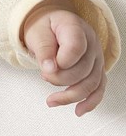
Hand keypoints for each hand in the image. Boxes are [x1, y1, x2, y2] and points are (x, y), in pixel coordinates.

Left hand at [22, 0, 106, 116]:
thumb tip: (49, 69)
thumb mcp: (36, 32)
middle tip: (44, 76)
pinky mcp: (97, 69)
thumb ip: (43, 49)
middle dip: (60, 79)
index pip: (76, 47)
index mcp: (75, 27)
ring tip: (51, 101)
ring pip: (92, 82)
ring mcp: (96, 56)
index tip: (46, 66)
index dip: (61, 62)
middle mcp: (91, 42)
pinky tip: (79, 111)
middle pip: (83, 69)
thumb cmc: (43, 27)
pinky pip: (99, 88)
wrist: (50, 24)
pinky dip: (90, 102)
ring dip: (71, 96)